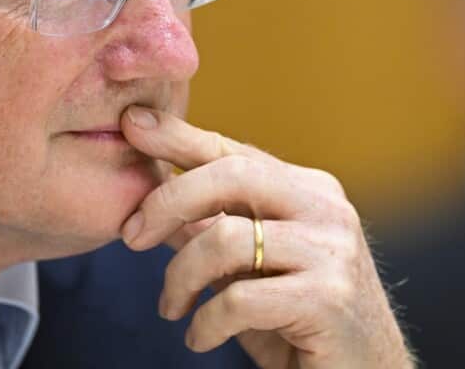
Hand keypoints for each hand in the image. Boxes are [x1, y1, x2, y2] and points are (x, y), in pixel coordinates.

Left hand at [118, 106, 412, 368]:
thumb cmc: (299, 323)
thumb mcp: (250, 268)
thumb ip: (213, 229)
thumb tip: (152, 201)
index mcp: (309, 190)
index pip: (234, 151)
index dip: (180, 136)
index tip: (132, 125)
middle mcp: (326, 208)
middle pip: (232, 175)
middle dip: (168, 200)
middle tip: (132, 237)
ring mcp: (332, 251)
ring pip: (225, 238)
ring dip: (181, 277)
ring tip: (172, 308)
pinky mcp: (328, 299)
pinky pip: (239, 298)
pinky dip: (204, 322)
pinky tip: (199, 338)